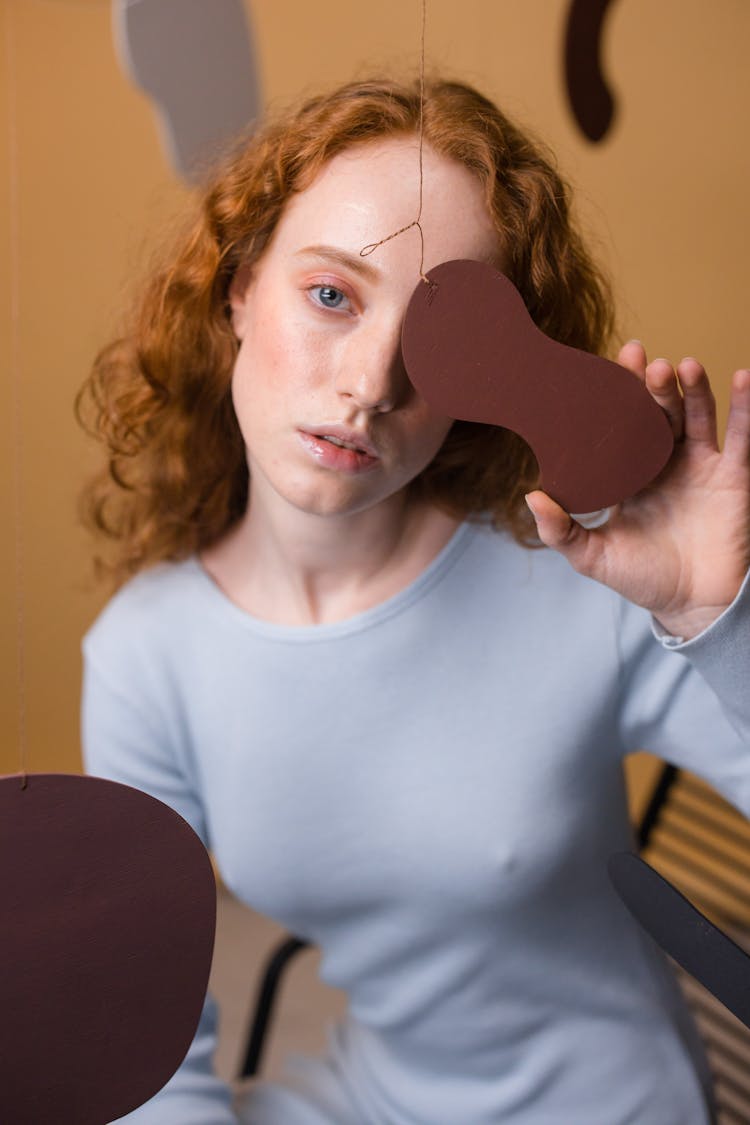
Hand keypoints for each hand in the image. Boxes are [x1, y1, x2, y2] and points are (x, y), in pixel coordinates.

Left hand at [525, 342, 749, 639]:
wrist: (692, 605)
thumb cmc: (642, 579)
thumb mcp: (592, 556)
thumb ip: (560, 531)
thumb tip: (530, 497)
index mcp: (629, 472)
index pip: (619, 425)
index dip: (615, 396)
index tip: (603, 367)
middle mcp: (664, 461)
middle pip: (657, 412)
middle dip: (649, 384)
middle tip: (639, 357)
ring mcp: (700, 465)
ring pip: (696, 415)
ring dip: (690, 388)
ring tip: (678, 367)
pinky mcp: (733, 476)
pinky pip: (742, 436)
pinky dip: (745, 407)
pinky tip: (743, 378)